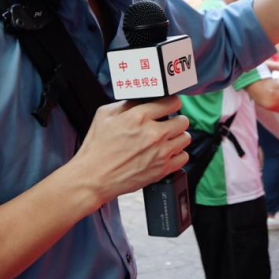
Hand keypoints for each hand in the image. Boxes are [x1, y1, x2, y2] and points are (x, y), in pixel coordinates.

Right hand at [71, 97, 190, 205]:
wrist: (93, 178)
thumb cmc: (96, 148)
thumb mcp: (105, 115)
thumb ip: (127, 104)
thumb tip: (141, 100)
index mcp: (139, 116)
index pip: (172, 102)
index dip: (171, 103)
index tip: (169, 106)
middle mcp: (153, 133)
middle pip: (183, 121)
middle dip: (175, 120)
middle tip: (167, 124)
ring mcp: (160, 152)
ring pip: (185, 138)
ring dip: (177, 137)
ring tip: (167, 139)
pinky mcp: (162, 169)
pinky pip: (184, 157)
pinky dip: (177, 154)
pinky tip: (166, 153)